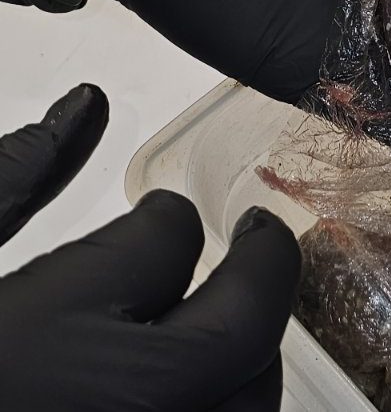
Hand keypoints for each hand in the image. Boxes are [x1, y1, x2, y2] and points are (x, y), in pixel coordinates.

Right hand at [0, 86, 300, 411]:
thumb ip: (13, 177)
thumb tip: (86, 108)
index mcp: (35, 339)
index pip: (164, 241)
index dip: (171, 216)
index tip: (165, 214)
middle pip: (238, 330)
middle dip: (265, 268)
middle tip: (261, 232)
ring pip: (249, 405)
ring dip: (254, 344)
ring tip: (234, 305)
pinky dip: (228, 408)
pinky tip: (201, 382)